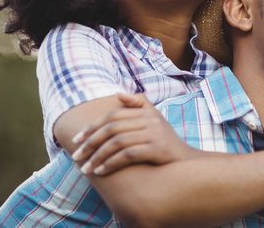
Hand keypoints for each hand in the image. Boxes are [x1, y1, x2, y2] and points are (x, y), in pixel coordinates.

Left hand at [70, 93, 196, 175]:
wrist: (187, 162)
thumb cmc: (166, 142)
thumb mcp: (155, 119)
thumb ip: (138, 105)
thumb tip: (118, 93)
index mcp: (145, 112)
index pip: (112, 115)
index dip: (92, 127)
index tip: (76, 140)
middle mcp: (149, 120)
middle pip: (112, 128)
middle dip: (90, 142)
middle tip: (76, 157)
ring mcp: (154, 134)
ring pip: (117, 142)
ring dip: (98, 156)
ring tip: (86, 169)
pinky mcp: (157, 149)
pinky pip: (128, 155)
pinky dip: (111, 163)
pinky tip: (101, 171)